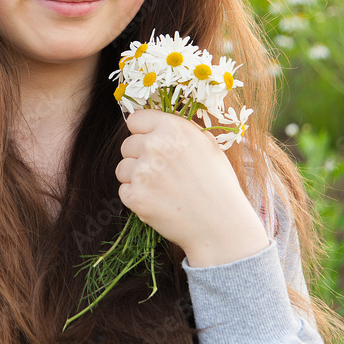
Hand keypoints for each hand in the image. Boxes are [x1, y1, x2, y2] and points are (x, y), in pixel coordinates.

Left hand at [114, 108, 269, 266]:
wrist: (221, 224)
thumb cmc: (218, 184)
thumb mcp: (207, 145)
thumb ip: (181, 128)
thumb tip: (160, 121)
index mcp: (172, 128)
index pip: (135, 119)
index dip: (142, 131)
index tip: (149, 142)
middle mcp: (154, 146)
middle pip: (127, 144)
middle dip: (139, 156)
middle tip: (161, 172)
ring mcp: (142, 171)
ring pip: (122, 168)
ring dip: (135, 177)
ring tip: (161, 188)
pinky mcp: (135, 196)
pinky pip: (124, 190)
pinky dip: (137, 197)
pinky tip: (158, 201)